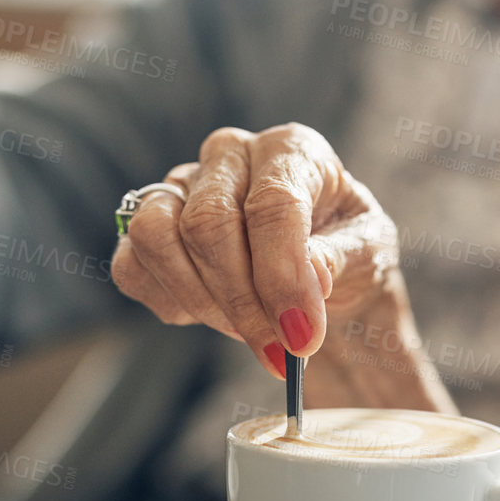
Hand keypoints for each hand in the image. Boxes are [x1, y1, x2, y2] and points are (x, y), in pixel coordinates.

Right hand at [110, 124, 401, 380]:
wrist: (321, 278)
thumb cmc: (347, 254)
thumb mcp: (367, 253)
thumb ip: (340, 258)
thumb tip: (310, 272)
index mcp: (290, 149)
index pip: (272, 204)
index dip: (283, 276)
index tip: (302, 337)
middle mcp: (229, 155)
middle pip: (207, 222)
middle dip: (242, 301)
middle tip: (277, 351)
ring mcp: (180, 185)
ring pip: (157, 237)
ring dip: (202, 302)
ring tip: (249, 333)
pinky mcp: (145, 224)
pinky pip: (131, 265)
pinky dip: (170, 303)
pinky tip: (213, 317)